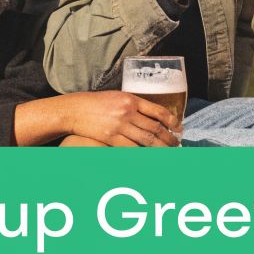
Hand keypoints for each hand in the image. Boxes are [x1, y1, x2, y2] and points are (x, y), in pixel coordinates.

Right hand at [56, 90, 179, 146]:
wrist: (74, 110)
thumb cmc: (95, 103)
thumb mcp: (117, 97)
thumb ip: (133, 105)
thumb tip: (152, 116)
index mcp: (131, 99)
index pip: (158, 111)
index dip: (172, 121)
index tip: (179, 128)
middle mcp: (127, 112)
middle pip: (155, 128)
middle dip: (169, 138)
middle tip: (177, 144)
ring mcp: (119, 126)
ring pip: (146, 140)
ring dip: (160, 148)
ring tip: (168, 152)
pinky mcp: (110, 138)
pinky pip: (131, 149)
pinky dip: (142, 154)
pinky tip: (149, 156)